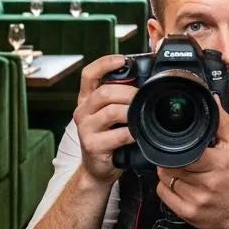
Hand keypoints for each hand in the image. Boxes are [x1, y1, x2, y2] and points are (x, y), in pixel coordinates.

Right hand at [72, 54, 135, 183]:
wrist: (97, 168)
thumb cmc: (108, 138)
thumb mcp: (111, 115)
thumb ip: (120, 99)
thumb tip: (145, 82)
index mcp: (87, 99)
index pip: (89, 74)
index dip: (104, 63)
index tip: (122, 60)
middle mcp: (82, 111)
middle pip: (104, 92)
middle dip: (128, 93)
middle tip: (142, 97)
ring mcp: (85, 129)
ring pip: (111, 111)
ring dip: (131, 111)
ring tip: (140, 115)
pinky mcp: (92, 145)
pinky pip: (118, 134)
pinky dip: (132, 133)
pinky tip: (137, 134)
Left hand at [155, 100, 228, 228]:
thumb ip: (222, 123)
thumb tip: (213, 101)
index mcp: (219, 164)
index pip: (187, 153)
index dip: (179, 148)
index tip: (180, 146)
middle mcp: (208, 183)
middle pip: (172, 165)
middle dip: (172, 159)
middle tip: (180, 158)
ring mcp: (196, 200)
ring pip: (165, 178)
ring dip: (168, 172)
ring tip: (182, 171)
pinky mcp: (187, 213)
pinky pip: (162, 193)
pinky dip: (165, 186)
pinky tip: (179, 184)